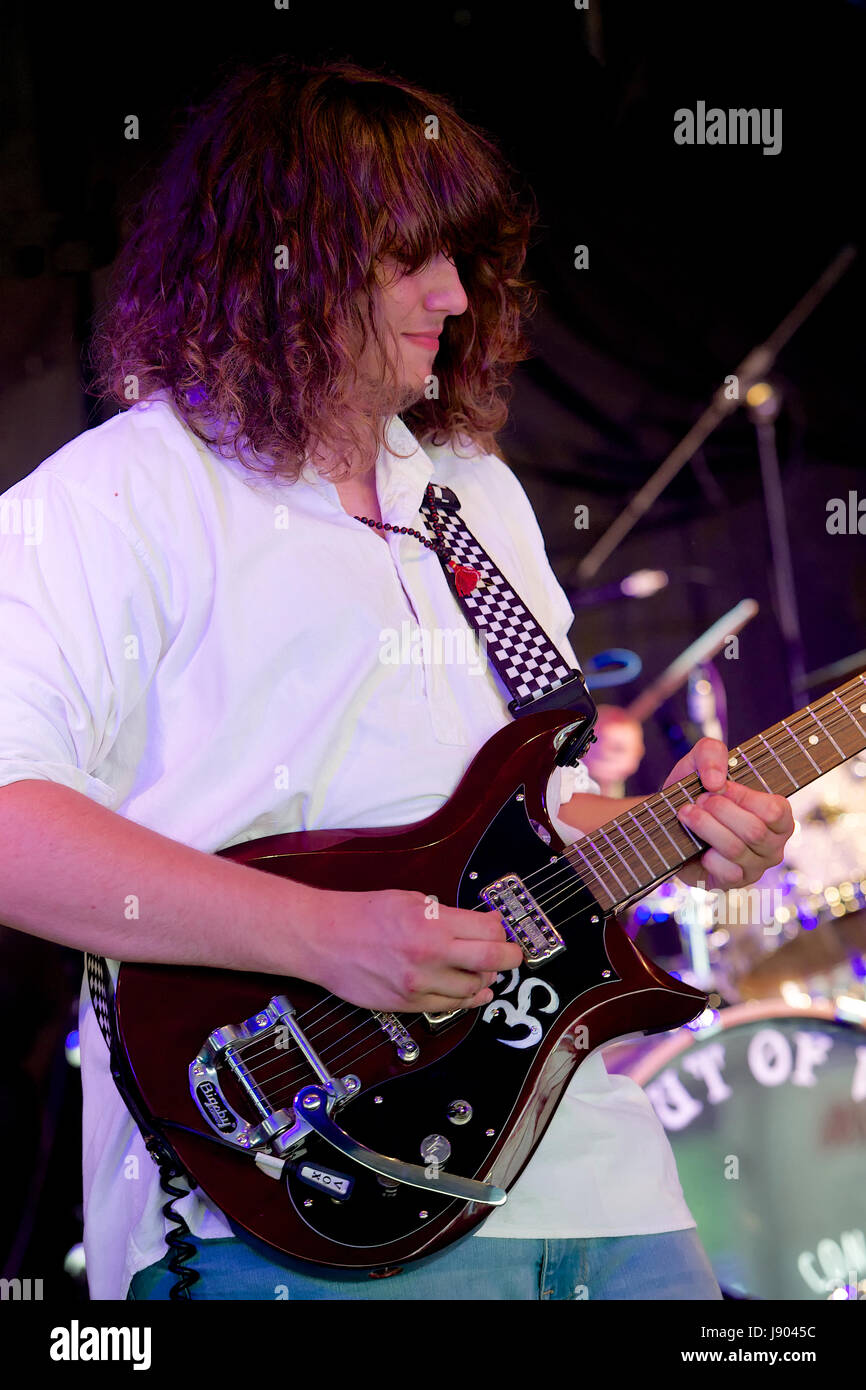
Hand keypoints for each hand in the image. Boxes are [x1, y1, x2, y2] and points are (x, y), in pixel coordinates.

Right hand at [307, 887, 523, 1013]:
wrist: (322, 939)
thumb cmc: (362, 914)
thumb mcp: (410, 900)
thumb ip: (446, 915)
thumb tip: (482, 925)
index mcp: (431, 923)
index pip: (489, 930)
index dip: (502, 929)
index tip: (502, 929)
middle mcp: (428, 955)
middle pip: (491, 961)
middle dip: (510, 957)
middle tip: (513, 954)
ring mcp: (418, 984)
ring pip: (472, 989)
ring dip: (485, 979)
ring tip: (484, 970)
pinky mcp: (407, 1004)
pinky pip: (449, 1007)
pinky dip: (466, 998)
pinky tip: (472, 991)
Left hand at [663, 737, 794, 890]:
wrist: (673, 817)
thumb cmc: (698, 787)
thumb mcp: (702, 759)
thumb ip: (712, 752)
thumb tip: (716, 782)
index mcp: (779, 816)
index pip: (774, 810)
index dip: (742, 797)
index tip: (716, 786)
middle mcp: (774, 844)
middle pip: (754, 831)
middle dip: (720, 812)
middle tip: (698, 800)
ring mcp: (756, 867)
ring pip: (737, 850)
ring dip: (706, 828)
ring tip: (687, 814)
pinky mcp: (734, 884)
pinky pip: (727, 873)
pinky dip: (707, 856)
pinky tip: (696, 846)